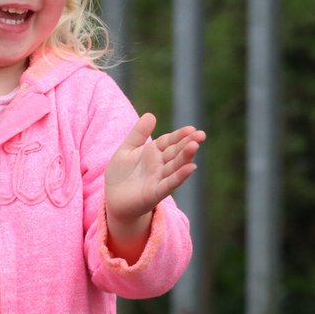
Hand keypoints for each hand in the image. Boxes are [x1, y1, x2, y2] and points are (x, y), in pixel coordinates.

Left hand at [104, 113, 204, 252]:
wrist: (113, 199)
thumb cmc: (121, 174)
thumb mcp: (127, 149)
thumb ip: (138, 133)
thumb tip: (151, 115)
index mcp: (153, 152)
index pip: (169, 141)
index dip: (179, 135)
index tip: (191, 128)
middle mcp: (159, 165)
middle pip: (176, 152)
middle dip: (188, 143)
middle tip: (201, 135)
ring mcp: (159, 178)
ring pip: (175, 166)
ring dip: (185, 157)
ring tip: (195, 146)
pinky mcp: (155, 193)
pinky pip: (169, 183)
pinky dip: (179, 176)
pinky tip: (190, 168)